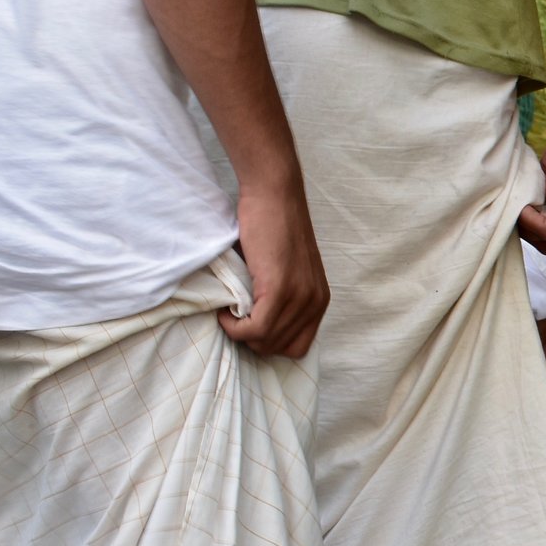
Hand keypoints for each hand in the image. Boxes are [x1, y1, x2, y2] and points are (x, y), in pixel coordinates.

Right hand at [222, 176, 328, 357]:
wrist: (273, 196)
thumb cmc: (271, 228)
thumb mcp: (286, 272)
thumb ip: (281, 299)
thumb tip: (256, 327)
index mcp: (319, 300)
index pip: (298, 347)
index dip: (269, 342)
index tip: (250, 324)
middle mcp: (315, 302)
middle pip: (280, 348)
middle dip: (252, 340)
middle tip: (236, 317)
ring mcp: (300, 296)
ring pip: (265, 341)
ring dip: (240, 332)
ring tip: (230, 310)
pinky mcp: (280, 289)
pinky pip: (256, 329)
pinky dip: (235, 327)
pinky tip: (227, 311)